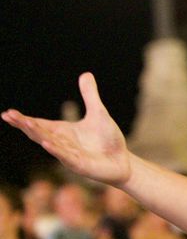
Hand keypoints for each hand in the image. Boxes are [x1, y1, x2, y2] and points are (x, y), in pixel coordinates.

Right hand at [2, 73, 130, 185]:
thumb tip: (86, 73)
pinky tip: (47, 143)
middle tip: (9, 115)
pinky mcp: (80, 165)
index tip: (7, 113)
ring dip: (38, 134)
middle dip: (25, 124)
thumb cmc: (108, 139)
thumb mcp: (98, 113)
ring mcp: (69, 155)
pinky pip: (66, 157)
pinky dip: (56, 150)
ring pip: (50, 143)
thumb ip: (90, 96)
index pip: (39, 124)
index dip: (23, 120)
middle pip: (39, 133)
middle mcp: (62, 143)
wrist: (123, 161)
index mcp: (62, 132)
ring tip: (26, 123)